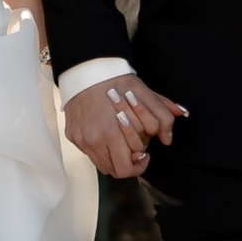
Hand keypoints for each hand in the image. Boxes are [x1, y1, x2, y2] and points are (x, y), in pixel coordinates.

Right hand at [62, 76, 185, 179]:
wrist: (87, 70)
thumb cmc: (117, 82)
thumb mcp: (145, 95)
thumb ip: (162, 116)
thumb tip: (168, 139)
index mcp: (112, 133)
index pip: (128, 168)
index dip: (140, 163)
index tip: (144, 153)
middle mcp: (94, 140)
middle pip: (116, 171)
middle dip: (129, 162)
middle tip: (134, 149)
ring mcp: (82, 139)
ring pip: (102, 165)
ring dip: (115, 158)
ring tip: (122, 143)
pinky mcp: (73, 136)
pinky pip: (90, 154)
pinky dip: (101, 150)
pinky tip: (108, 136)